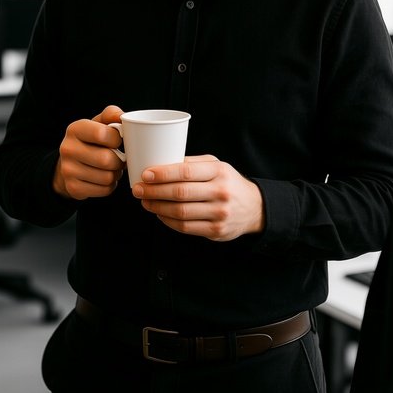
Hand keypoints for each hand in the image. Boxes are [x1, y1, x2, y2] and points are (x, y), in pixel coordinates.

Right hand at [53, 105, 125, 199]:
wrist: (71, 164)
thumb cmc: (91, 140)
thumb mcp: (98, 124)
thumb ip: (111, 115)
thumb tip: (122, 116)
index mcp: (75, 129)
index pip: (102, 134)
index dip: (117, 139)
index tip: (118, 140)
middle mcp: (67, 149)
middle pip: (106, 159)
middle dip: (120, 160)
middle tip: (120, 158)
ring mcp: (68, 170)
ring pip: (107, 177)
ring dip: (116, 174)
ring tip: (112, 168)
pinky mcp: (73, 188)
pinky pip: (104, 190)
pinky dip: (110, 185)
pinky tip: (105, 178)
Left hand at [131, 156, 264, 240]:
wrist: (254, 207)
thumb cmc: (227, 182)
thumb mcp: (216, 165)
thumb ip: (191, 163)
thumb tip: (160, 161)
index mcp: (219, 171)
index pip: (186, 172)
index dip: (162, 174)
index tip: (145, 174)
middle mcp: (220, 192)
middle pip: (180, 193)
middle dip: (154, 191)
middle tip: (138, 189)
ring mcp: (219, 213)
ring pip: (180, 212)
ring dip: (157, 207)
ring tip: (145, 201)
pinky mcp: (216, 231)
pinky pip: (185, 227)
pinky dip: (168, 221)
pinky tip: (159, 214)